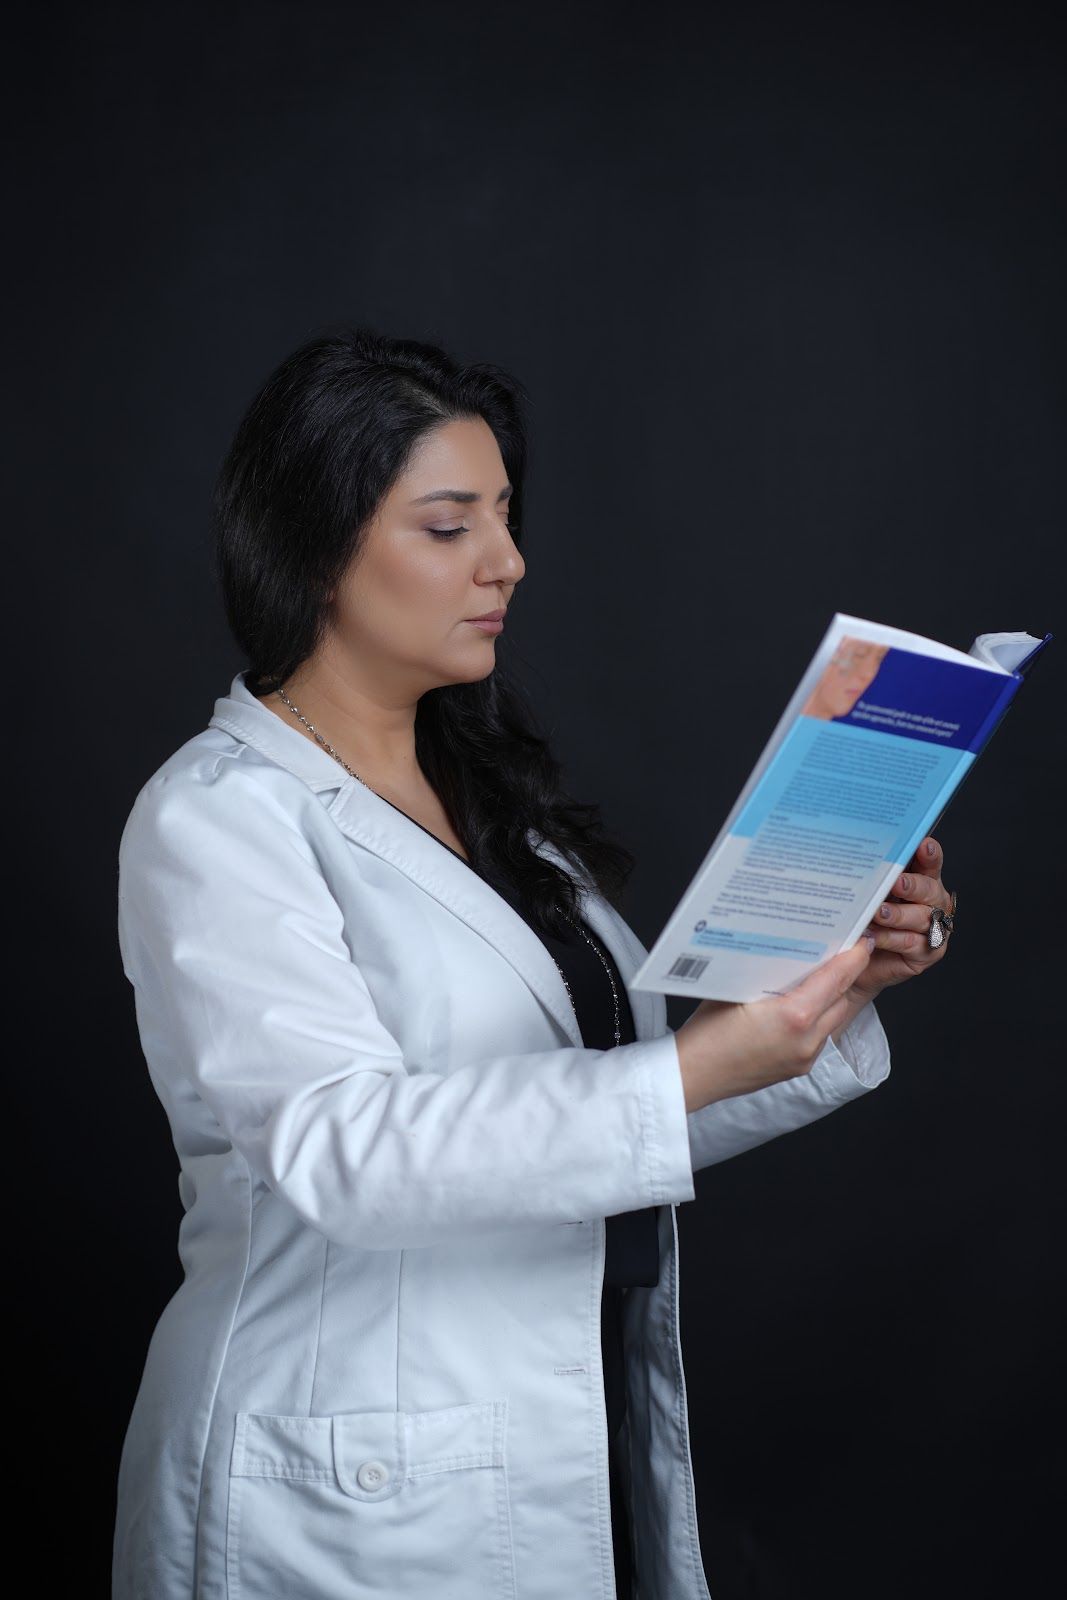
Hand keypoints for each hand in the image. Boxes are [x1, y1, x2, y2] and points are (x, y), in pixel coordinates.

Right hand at [675, 938, 874, 1109]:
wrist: (692, 1075)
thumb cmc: (705, 1032)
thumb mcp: (736, 989)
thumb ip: (768, 971)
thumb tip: (786, 948)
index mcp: (794, 1016)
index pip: (836, 979)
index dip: (853, 957)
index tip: (861, 940)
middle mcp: (807, 1039)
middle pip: (842, 998)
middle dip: (844, 974)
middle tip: (841, 951)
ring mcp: (805, 1058)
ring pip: (834, 1019)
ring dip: (832, 997)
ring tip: (821, 976)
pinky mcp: (799, 1068)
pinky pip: (820, 1036)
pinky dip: (818, 1017)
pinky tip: (802, 1005)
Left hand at [832, 834, 955, 1037]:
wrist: (856, 959)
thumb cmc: (864, 920)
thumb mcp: (867, 894)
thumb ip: (872, 878)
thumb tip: (858, 857)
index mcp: (921, 881)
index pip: (930, 863)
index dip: (929, 854)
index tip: (922, 845)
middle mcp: (932, 903)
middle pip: (930, 890)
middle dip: (913, 885)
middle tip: (896, 883)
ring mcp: (933, 928)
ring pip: (922, 917)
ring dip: (899, 914)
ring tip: (878, 913)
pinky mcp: (927, 952)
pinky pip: (911, 942)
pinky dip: (891, 938)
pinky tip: (874, 936)